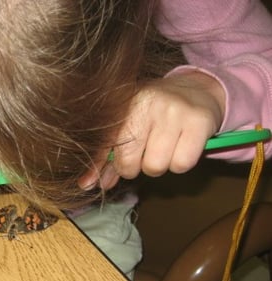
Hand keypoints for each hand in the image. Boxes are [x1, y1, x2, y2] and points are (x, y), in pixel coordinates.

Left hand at [79, 71, 225, 189]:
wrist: (195, 89)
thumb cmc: (152, 114)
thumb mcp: (125, 126)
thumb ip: (106, 156)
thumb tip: (87, 185)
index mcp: (124, 103)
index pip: (105, 146)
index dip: (100, 167)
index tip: (94, 182)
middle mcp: (147, 103)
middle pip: (130, 163)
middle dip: (135, 167)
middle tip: (143, 153)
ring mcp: (174, 111)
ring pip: (156, 167)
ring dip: (159, 165)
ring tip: (164, 147)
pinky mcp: (198, 121)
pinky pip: (182, 164)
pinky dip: (180, 163)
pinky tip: (181, 146)